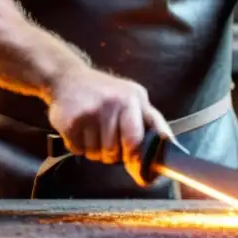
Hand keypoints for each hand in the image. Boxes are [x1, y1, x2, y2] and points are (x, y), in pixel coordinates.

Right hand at [47, 66, 171, 169]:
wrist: (68, 78)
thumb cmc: (106, 92)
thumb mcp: (134, 98)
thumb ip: (151, 122)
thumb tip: (169, 146)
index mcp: (131, 99)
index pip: (135, 139)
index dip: (133, 155)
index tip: (131, 160)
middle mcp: (111, 104)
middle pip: (114, 152)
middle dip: (112, 152)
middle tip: (108, 138)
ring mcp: (89, 114)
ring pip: (96, 154)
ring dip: (95, 150)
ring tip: (93, 131)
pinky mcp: (70, 123)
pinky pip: (79, 151)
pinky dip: (79, 147)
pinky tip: (80, 130)